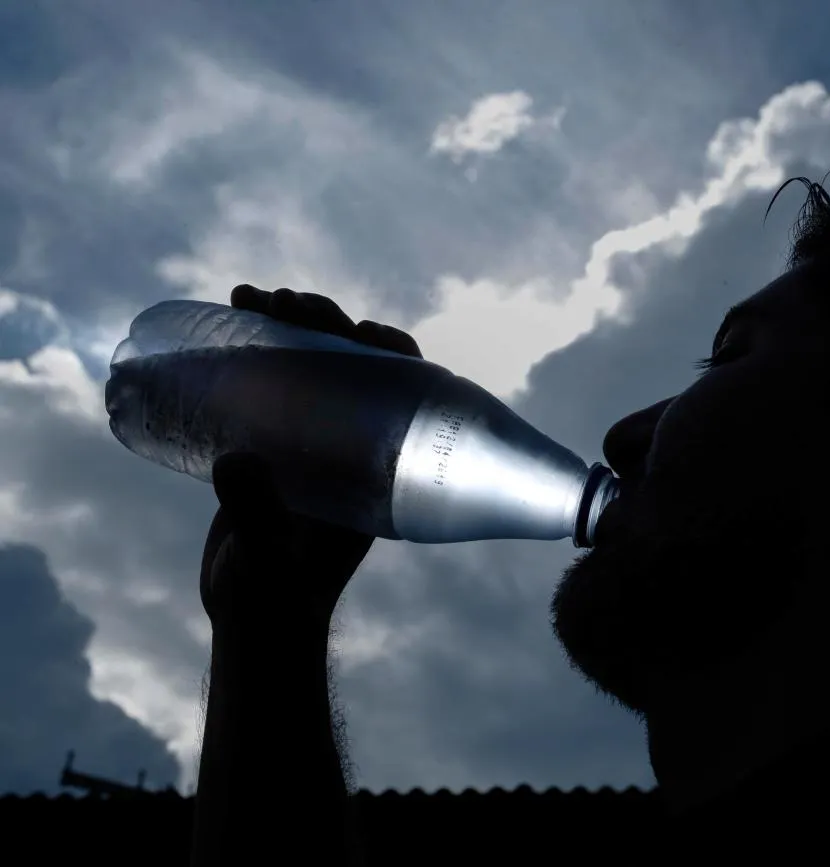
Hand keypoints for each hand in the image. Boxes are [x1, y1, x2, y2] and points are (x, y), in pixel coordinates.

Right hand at [199, 285, 422, 630]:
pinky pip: (272, 384)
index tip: (359, 328)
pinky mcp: (274, 444)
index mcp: (379, 465)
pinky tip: (226, 321)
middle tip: (284, 301)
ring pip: (311, 367)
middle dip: (326, 324)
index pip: (402, 392)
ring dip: (286, 326)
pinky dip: (253, 350)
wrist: (253, 618)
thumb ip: (256, 515)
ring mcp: (314, 441)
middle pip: (353, 366)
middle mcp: (354, 445)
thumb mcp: (268, 555)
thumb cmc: (274, 595)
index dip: (388, 352)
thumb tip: (235, 461)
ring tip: (247, 297)